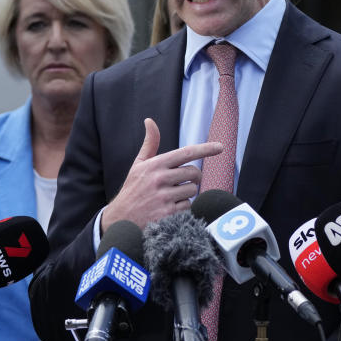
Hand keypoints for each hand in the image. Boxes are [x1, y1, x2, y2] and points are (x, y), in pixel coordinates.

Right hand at [101, 118, 221, 230]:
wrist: (120, 219)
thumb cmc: (133, 189)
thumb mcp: (138, 165)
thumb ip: (149, 144)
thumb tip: (150, 121)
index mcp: (154, 165)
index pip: (186, 153)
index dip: (206, 149)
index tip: (220, 147)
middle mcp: (160, 179)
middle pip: (194, 173)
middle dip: (194, 177)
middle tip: (184, 181)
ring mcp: (164, 197)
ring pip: (193, 190)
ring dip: (187, 193)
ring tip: (171, 196)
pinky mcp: (168, 214)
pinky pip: (188, 206)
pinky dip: (183, 207)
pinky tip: (170, 208)